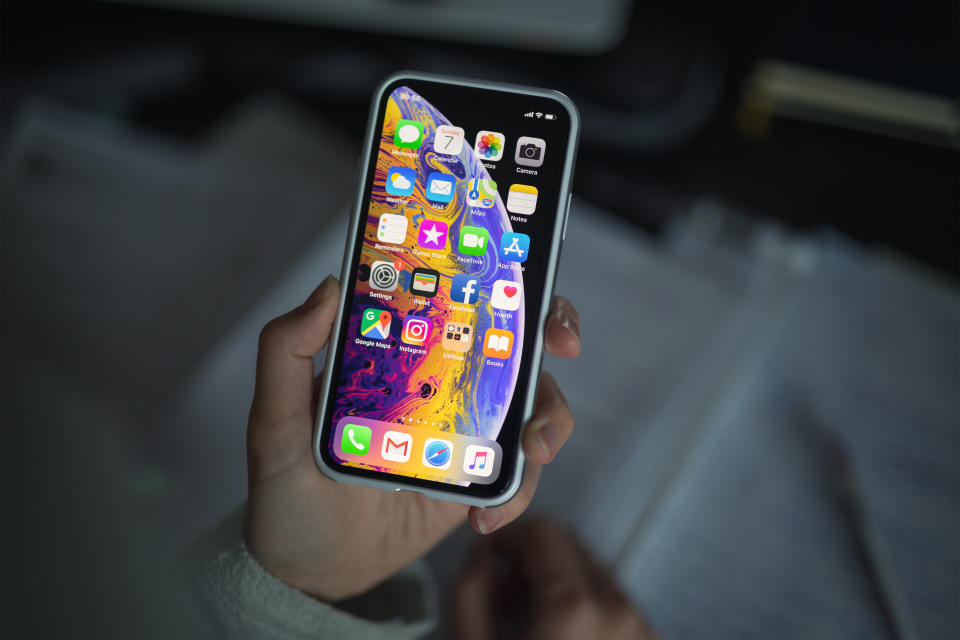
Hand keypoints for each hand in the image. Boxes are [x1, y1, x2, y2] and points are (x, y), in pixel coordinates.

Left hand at [244, 276, 580, 600]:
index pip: (451, 300)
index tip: (520, 278)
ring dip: (548, 419)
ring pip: (532, 404)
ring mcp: (463, 431)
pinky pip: (519, 473)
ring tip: (532, 452)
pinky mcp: (475, 477)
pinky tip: (481, 519)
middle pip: (511, 341)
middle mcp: (437, 383)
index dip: (494, 278)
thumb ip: (285, 354)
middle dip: (549, 330)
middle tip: (560, 345)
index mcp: (396, 355)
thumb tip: (329, 286)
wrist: (310, 574)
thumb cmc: (286, 493)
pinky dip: (518, 493)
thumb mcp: (275, 424)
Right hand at [453, 518, 657, 639]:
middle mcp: (617, 610)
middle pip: (570, 548)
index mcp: (573, 607)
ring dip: (559, 585)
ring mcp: (641, 630)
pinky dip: (587, 607)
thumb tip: (480, 555)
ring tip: (532, 623)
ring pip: (595, 576)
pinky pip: (616, 604)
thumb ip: (470, 593)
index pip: (542, 532)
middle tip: (503, 597)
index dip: (508, 537)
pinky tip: (562, 637)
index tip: (489, 558)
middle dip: (531, 562)